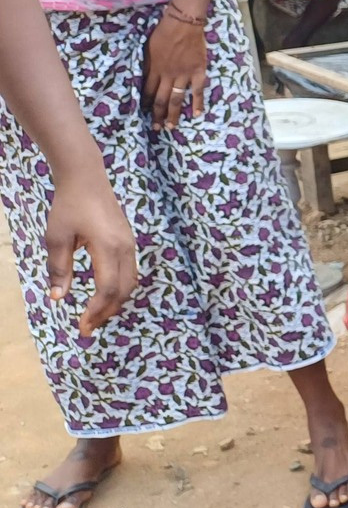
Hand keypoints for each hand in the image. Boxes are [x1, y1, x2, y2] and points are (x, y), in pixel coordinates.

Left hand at [46, 174, 136, 336]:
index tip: (81, 326)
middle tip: (89, 328)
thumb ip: (59, 269)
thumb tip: (59, 298)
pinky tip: (106, 295)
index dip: (96, 310)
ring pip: (131, 283)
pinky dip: (120, 289)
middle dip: (107, 312)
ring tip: (97, 315)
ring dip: (115, 302)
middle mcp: (125, 249)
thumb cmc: (68, 206)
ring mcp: (131, 245)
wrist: (87, 179)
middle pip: (124, 290)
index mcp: (108, 248)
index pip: (107, 288)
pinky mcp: (129, 242)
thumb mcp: (56, 238)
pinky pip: (130, 272)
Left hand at [143, 10, 207, 130]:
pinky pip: (198, 90)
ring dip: (174, 114)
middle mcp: (167, 75)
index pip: (147, 91)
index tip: (144, 114)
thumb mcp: (148, 48)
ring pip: (177, 99)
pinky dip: (198, 103)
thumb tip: (144, 78)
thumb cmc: (163, 32)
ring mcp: (184, 75)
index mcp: (154, 69)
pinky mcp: (198, 72)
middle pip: (161, 99)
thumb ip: (148, 65)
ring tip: (172, 126)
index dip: (145, 103)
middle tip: (157, 128)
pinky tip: (197, 114)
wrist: (183, 23)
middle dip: (157, 115)